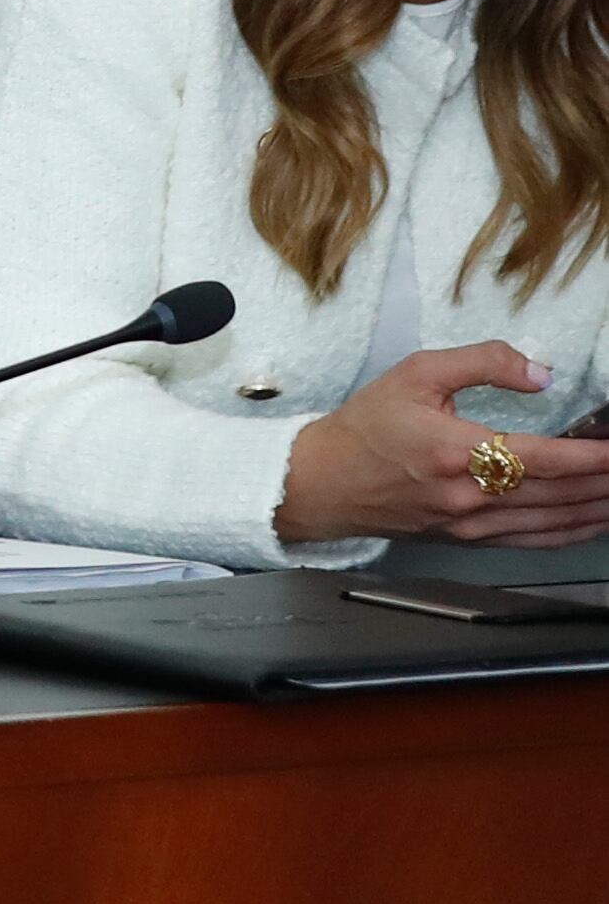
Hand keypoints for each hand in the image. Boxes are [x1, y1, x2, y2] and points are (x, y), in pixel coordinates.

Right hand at [275, 344, 608, 544]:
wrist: (323, 482)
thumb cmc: (366, 427)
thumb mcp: (414, 373)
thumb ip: (481, 362)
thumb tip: (539, 373)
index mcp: (455, 451)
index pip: (543, 458)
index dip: (591, 456)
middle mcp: (469, 495)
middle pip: (559, 493)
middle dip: (604, 481)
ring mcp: (471, 524)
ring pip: (554, 522)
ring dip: (597, 508)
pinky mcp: (469, 540)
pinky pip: (535, 541)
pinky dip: (573, 532)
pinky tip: (593, 521)